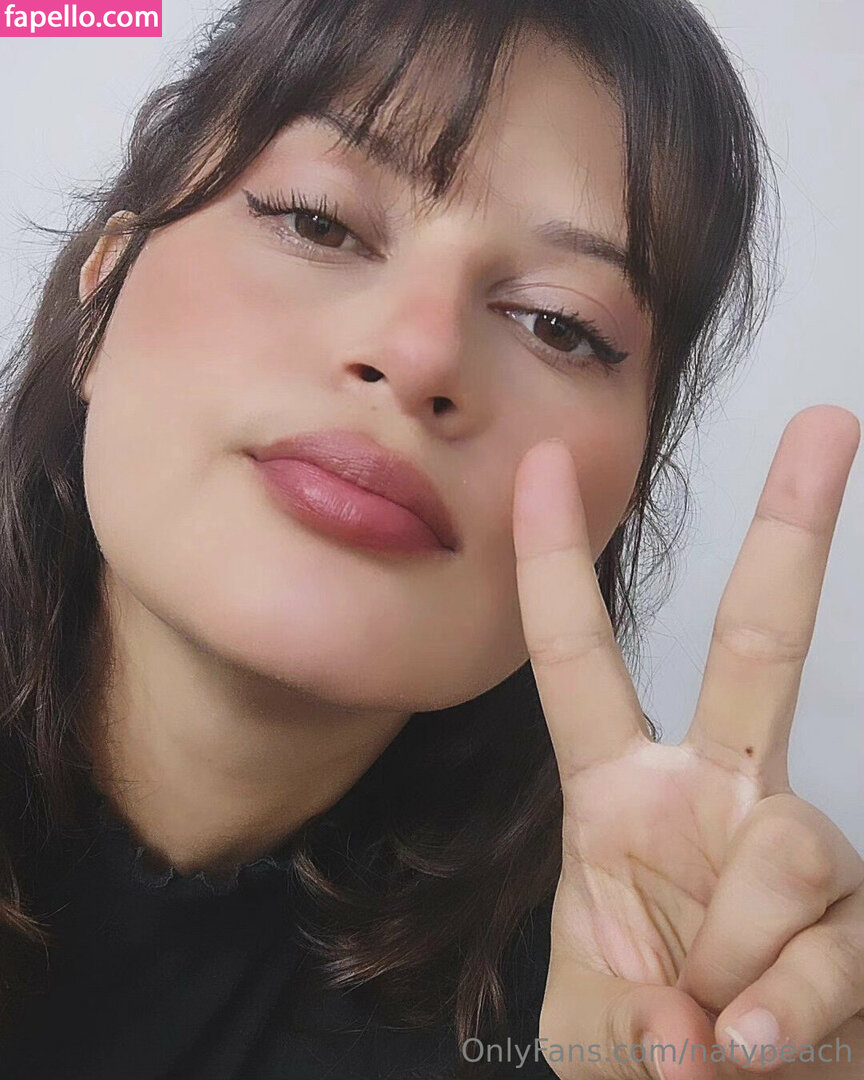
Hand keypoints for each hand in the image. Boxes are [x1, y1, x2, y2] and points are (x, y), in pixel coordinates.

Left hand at [512, 405, 863, 1079]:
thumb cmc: (638, 1053)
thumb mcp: (591, 1027)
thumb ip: (626, 1017)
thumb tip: (706, 1031)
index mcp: (619, 793)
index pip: (577, 660)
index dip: (553, 565)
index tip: (545, 464)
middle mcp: (715, 794)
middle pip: (754, 643)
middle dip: (790, 533)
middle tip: (829, 423)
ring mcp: (792, 849)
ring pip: (787, 846)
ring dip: (735, 960)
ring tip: (709, 1040)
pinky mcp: (858, 919)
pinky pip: (831, 943)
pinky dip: (788, 1014)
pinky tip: (760, 1050)